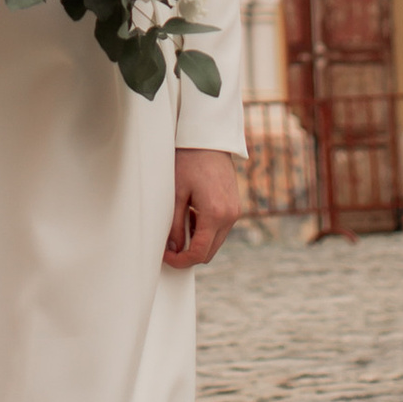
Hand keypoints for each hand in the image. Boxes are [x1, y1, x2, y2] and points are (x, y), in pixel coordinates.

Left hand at [165, 148, 245, 270]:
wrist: (208, 140)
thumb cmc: (189, 162)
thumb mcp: (176, 194)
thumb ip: (174, 225)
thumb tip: (173, 249)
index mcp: (215, 214)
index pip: (199, 252)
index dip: (181, 261)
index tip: (166, 257)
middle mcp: (230, 216)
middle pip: (209, 252)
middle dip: (189, 254)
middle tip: (169, 246)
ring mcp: (235, 212)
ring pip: (215, 242)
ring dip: (198, 242)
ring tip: (180, 224)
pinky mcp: (235, 207)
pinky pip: (221, 230)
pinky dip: (206, 231)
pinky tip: (192, 216)